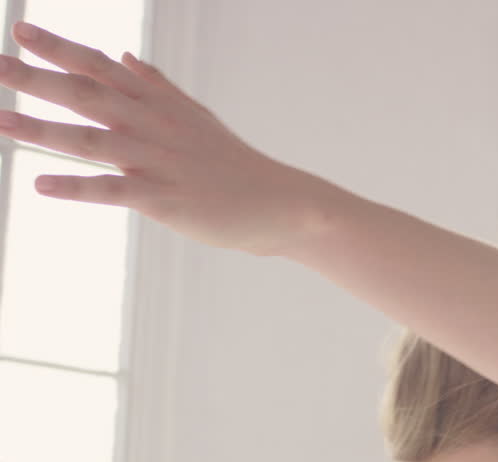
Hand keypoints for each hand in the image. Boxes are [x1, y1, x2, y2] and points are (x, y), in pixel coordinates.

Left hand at [0, 22, 334, 255]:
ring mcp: (158, 162)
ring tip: (0, 119)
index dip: (60, 49)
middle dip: (37, 78)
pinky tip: (41, 184)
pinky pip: (113, 191)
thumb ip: (157, 86)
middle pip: (87, 95)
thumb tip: (127, 58)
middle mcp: (153, 127)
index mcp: (159, 105)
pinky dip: (77, 187)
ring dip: (43, 130)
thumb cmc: (232, 163)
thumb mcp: (195, 116)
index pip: (101, 68)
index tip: (21, 31)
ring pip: (92, 141)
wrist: (278, 203)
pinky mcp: (164, 199)